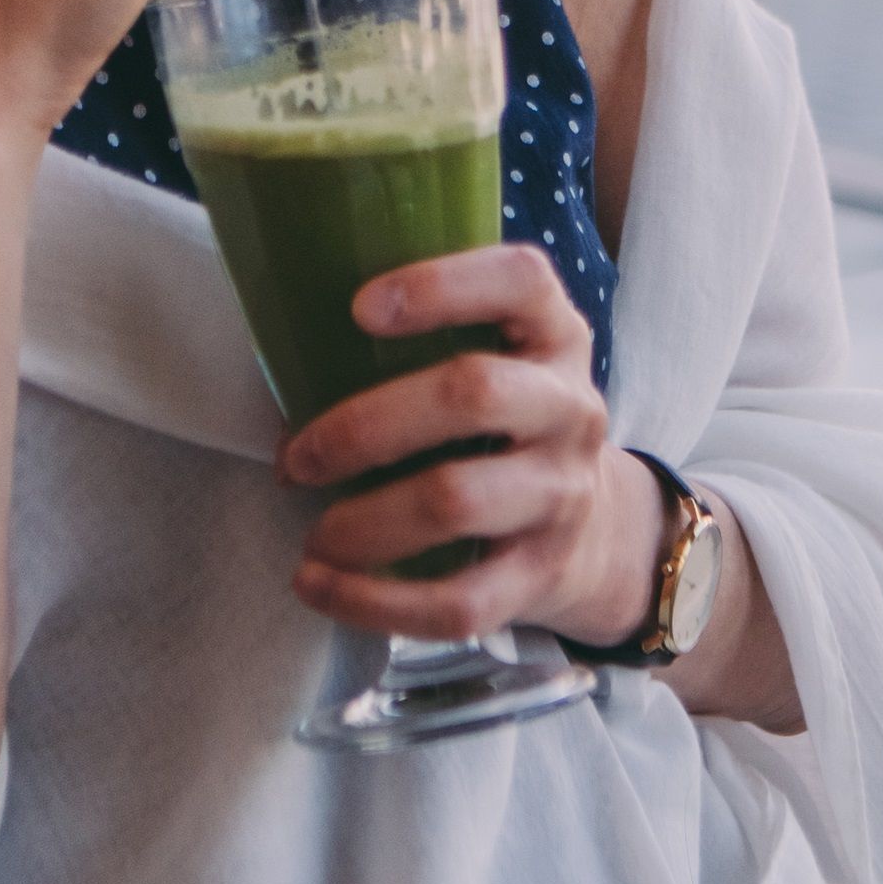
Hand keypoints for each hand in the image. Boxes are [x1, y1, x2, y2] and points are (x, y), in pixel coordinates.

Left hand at [278, 243, 649, 648]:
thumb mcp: (495, 362)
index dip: (440, 286)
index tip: (358, 308)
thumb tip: (288, 388)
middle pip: (473, 393)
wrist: (594, 533)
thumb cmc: (502, 430)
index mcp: (554, 334)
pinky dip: (374, 602)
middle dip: (366, 425)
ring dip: (362, 522)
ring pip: (456, 500)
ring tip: (312, 537)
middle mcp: (570, 407)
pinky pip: (457, 600)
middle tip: (299, 459)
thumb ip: (420, 350)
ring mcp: (562, 493)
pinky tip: (320, 588)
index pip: (520, 281)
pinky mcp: (541, 574)